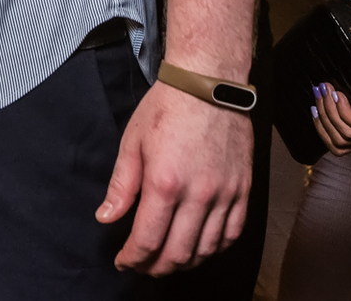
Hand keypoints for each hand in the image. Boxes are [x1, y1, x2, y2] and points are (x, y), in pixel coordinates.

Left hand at [98, 79, 252, 274]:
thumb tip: (106, 217)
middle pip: (178, 253)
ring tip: (167, 260)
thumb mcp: (132, 143)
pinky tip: (199, 247)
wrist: (208, 84)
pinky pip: (232, 233)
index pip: (147, 240)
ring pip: (206, 249)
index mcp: (164, 183)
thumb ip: (121, 186)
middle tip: (142, 265)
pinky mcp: (244, 190)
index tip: (123, 262)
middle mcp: (198, 195)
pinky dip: (213, 248)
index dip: (132, 259)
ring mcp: (225, 195)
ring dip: (184, 262)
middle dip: (155, 267)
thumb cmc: (166, 108)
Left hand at [311, 49, 350, 155]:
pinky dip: (323, 130)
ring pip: (340, 142)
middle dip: (329, 113)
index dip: (343, 113)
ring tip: (318, 97)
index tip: (335, 91)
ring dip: (324, 121)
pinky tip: (315, 111)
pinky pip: (337, 143)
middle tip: (322, 89)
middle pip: (348, 136)